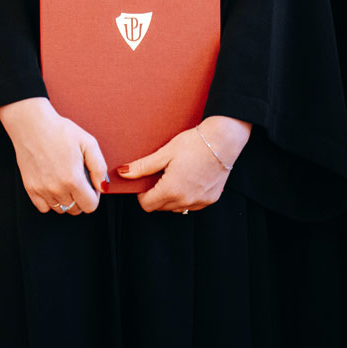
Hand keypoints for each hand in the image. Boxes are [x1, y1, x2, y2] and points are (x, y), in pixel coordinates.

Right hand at [0, 97, 106, 215]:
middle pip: (76, 209)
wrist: (32, 124)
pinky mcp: (30, 188)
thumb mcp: (88, 143)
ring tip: (64, 180)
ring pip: (60, 209)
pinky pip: (43, 207)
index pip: (90, 206)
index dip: (94, 197)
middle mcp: (57, 189)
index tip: (91, 186)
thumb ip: (99, 168)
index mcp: (73, 179)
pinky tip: (52, 185)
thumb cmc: (60, 131)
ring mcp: (42, 190)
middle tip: (78, 180)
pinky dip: (50, 201)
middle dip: (81, 198)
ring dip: (66, 199)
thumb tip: (102, 187)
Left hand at [117, 115, 251, 212]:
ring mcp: (200, 202)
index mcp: (171, 190)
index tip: (145, 182)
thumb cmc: (194, 143)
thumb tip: (123, 173)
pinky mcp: (210, 199)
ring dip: (171, 196)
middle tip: (160, 174)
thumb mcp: (165, 152)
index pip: (147, 205)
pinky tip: (189, 179)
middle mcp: (186, 200)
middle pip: (160, 207)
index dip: (142, 194)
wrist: (223, 140)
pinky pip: (191, 204)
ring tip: (175, 175)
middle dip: (156, 194)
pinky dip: (186, 196)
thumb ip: (143, 166)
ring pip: (176, 207)